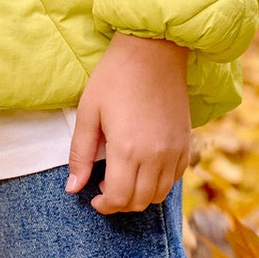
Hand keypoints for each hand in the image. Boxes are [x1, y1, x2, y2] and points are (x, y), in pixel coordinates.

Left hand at [67, 33, 192, 212]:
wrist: (154, 51)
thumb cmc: (115, 77)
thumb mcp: (88, 112)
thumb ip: (80, 154)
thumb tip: (73, 188)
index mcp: (127, 149)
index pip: (118, 199)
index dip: (104, 206)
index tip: (93, 199)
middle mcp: (155, 156)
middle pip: (139, 202)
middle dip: (119, 204)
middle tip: (104, 188)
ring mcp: (175, 151)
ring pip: (159, 194)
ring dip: (139, 196)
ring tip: (123, 178)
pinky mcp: (186, 142)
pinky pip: (175, 178)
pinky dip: (159, 183)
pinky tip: (144, 167)